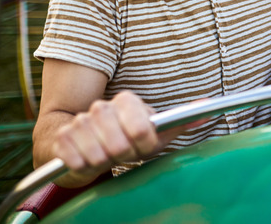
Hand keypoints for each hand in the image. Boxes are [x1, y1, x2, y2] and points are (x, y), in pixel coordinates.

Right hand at [52, 91, 186, 178]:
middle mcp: (102, 107)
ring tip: (106, 156)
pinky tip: (87, 160)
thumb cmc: (126, 140)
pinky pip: (77, 161)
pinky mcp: (62, 138)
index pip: (142, 129)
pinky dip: (84, 167)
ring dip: (104, 162)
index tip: (141, 145)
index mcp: (127, 102)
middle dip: (124, 156)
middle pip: (120, 145)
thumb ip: (180, 122)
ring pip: (99, 154)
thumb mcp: (155, 133)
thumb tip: (208, 109)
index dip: (143, 144)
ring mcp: (80, 121)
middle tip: (122, 153)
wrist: (82, 144)